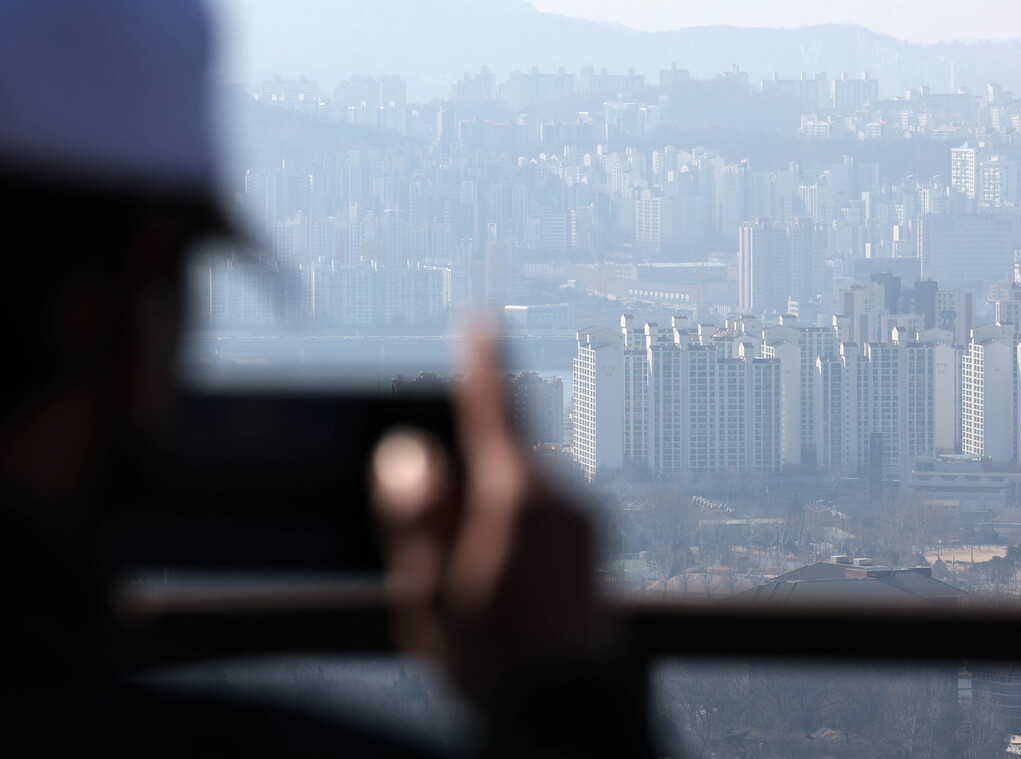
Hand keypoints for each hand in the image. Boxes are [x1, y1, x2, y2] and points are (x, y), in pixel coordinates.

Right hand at [371, 332, 600, 704]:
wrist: (569, 714)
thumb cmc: (494, 659)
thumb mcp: (428, 594)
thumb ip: (416, 516)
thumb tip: (409, 456)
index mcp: (518, 499)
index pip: (496, 409)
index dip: (483, 363)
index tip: (480, 322)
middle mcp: (563, 499)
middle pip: (504, 455)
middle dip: (469, 479)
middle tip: (446, 557)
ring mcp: (588, 522)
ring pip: (524, 488)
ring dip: (494, 512)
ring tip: (478, 591)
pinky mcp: (597, 545)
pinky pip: (548, 513)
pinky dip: (520, 530)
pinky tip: (508, 589)